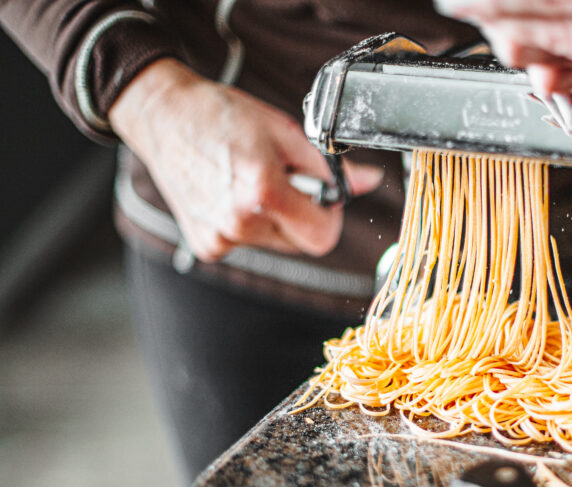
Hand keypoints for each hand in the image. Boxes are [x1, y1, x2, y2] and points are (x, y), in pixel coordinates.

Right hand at [109, 58, 382, 261]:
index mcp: (262, 192)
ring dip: (276, 217)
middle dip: (303, 214)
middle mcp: (239, 222)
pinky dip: (249, 221)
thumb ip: (329, 167)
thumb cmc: (221, 116)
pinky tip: (230, 192)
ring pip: (276, 243)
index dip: (330, 216)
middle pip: (301, 243)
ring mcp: (220, 238)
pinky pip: (248, 242)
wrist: (163, 116)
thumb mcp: (286, 132)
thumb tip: (368, 182)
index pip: (323, 237)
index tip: (322, 195)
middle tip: (283, 179)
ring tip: (251, 181)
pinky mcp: (206, 245)